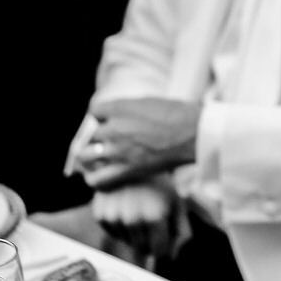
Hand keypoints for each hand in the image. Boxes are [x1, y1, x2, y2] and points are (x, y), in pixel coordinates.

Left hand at [78, 96, 200, 188]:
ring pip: (85, 156)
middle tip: (107, 142)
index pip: (94, 112)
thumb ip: (129, 109)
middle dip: (96, 138)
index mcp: (119, 107)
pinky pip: (97, 179)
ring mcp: (118, 150)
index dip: (101, 118)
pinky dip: (95, 179)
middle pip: (89, 135)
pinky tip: (99, 176)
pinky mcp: (126, 169)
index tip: (109, 122)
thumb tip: (120, 117)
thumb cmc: (178, 114)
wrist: (194, 133)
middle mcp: (113, 128)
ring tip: (99, 159)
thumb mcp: (149, 102)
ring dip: (91, 157)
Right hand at [92, 185, 184, 263]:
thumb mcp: (178, 203)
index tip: (164, 233)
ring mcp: (114, 217)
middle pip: (142, 249)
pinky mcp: (100, 214)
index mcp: (154, 217)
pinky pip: (113, 232)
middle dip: (150, 240)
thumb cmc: (160, 183)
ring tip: (138, 210)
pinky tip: (125, 207)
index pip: (159, 251)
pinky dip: (120, 226)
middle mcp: (131, 219)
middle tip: (152, 220)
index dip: (164, 245)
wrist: (131, 160)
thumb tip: (171, 257)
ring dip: (134, 233)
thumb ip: (182, 233)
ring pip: (127, 242)